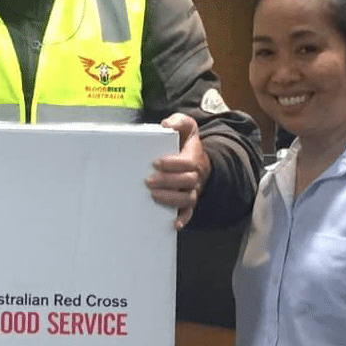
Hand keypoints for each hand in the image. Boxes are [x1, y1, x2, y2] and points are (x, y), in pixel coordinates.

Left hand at [145, 113, 211, 229]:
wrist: (198, 159)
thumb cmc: (186, 143)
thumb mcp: (186, 127)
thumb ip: (178, 121)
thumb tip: (166, 125)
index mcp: (194, 158)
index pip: (187, 163)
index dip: (173, 163)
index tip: (156, 162)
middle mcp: (195, 176)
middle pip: (186, 182)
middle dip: (167, 182)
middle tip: (148, 180)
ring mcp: (192, 191)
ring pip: (187, 199)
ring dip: (171, 199)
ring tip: (153, 196)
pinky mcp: (187, 202)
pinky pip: (188, 213)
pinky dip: (183, 219)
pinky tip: (173, 224)